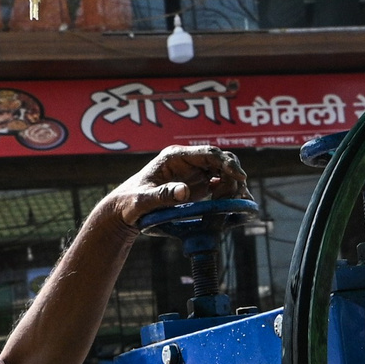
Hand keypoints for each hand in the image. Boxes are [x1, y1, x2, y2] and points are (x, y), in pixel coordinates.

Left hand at [101, 145, 248, 228]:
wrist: (126, 210)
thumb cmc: (130, 202)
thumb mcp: (143, 200)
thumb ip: (162, 195)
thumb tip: (184, 191)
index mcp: (174, 156)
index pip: (207, 153)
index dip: (226, 162)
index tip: (238, 175)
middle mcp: (187, 160)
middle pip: (220, 159)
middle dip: (233, 173)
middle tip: (239, 193)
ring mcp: (194, 171)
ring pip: (223, 171)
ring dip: (233, 184)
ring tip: (235, 201)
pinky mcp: (197, 184)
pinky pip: (220, 183)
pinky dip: (230, 191)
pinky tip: (236, 203)